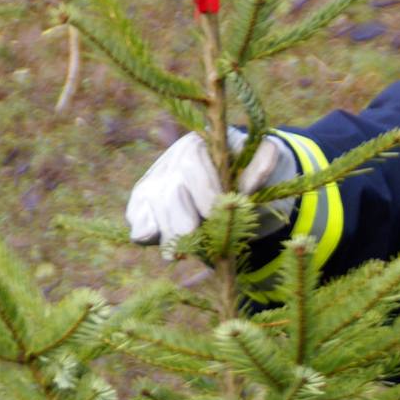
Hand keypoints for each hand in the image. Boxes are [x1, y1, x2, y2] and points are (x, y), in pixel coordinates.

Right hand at [125, 130, 288, 248]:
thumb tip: (259, 169)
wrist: (235, 192)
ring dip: (168, 234)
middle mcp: (169, 162)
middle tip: (195, 236)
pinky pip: (137, 221)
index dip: (204, 192)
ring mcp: (152, 185)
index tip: (218, 213)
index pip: (190, 164)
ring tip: (184, 254)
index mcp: (197, 145)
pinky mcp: (143, 208)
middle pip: (166, 190)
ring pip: (148, 207)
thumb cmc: (250, 176)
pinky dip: (147, 236)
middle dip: (183, 219)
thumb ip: (262, 164)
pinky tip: (167, 250)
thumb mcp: (262, 166)